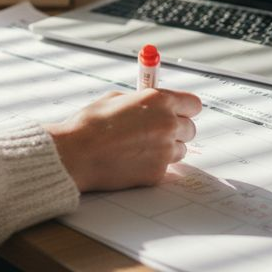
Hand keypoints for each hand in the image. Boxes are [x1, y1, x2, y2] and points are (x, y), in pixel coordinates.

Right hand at [45, 88, 200, 192]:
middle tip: (157, 130)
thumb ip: (142, 100)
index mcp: (159, 101)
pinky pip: (164, 167)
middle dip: (177, 129)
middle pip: (190, 128)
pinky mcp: (158, 173)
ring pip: (180, 150)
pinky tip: (132, 160)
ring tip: (140, 146)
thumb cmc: (91, 124)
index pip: (193, 104)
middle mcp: (167, 124)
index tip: (178, 111)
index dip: (184, 108)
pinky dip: (152, 164)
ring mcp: (164, 151)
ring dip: (167, 148)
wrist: (77, 153)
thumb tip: (154, 103)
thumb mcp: (117, 99)